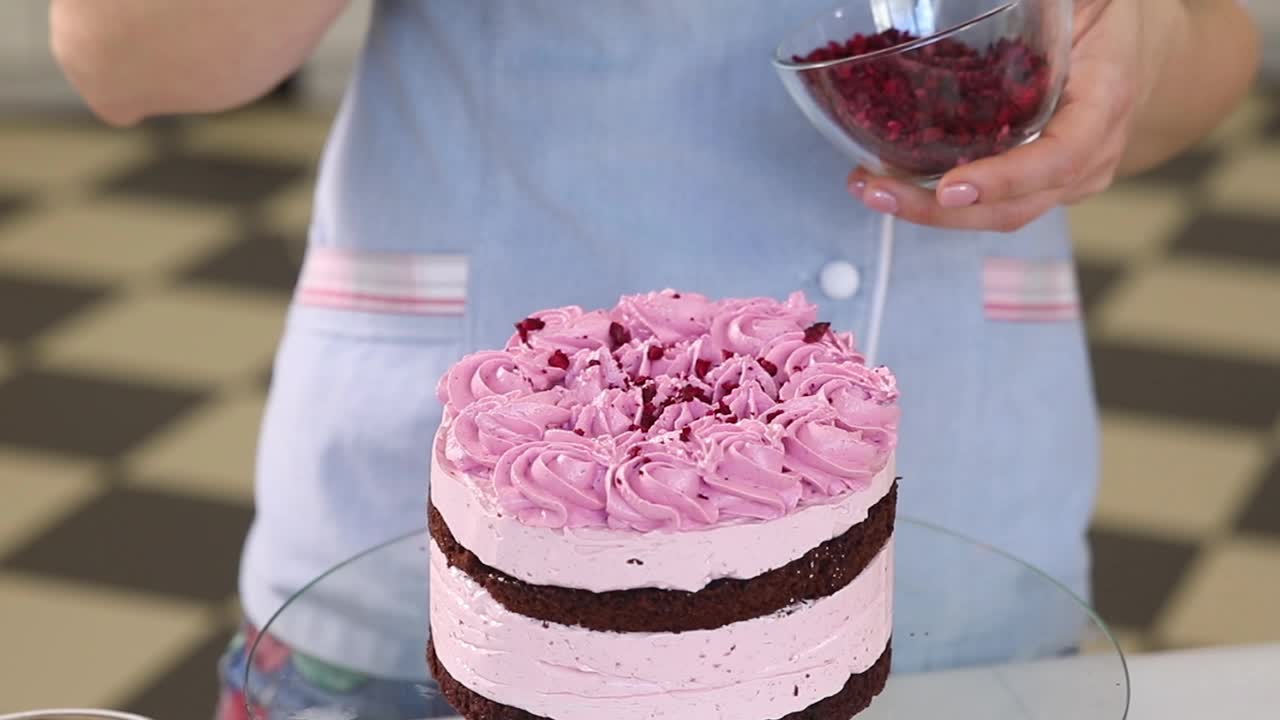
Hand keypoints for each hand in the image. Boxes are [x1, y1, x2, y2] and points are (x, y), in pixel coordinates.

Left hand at [847, 0, 1156, 232]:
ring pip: (998, 214)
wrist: (1140, 50)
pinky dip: (938, 199)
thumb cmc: (1106, 15)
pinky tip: (889, 182)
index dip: (1006, 179)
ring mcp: (1066, 179)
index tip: (952, 187)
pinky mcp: (1039, 186)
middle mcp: (1091, 155)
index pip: (1060, 157)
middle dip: (940, 210)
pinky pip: (990, 204)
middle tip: (879, 191)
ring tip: (869, 188)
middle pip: (1015, 206)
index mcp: (1104, 102)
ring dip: (928, 211)